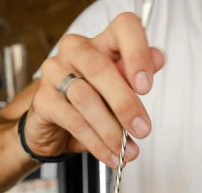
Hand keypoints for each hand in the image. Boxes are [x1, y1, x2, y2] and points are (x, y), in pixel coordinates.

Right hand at [26, 12, 164, 166]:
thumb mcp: (117, 92)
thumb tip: (158, 59)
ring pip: (85, 99)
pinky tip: (108, 154)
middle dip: (125, 104)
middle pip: (100, 68)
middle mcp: (75, 51)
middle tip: (141, 129)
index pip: (122, 28)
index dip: (137, 54)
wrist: (54, 129)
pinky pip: (72, 121)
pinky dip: (94, 142)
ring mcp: (55, 73)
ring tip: (125, 150)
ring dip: (110, 130)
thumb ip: (134, 76)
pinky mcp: (43, 100)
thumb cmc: (90, 105)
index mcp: (101, 42)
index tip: (146, 86)